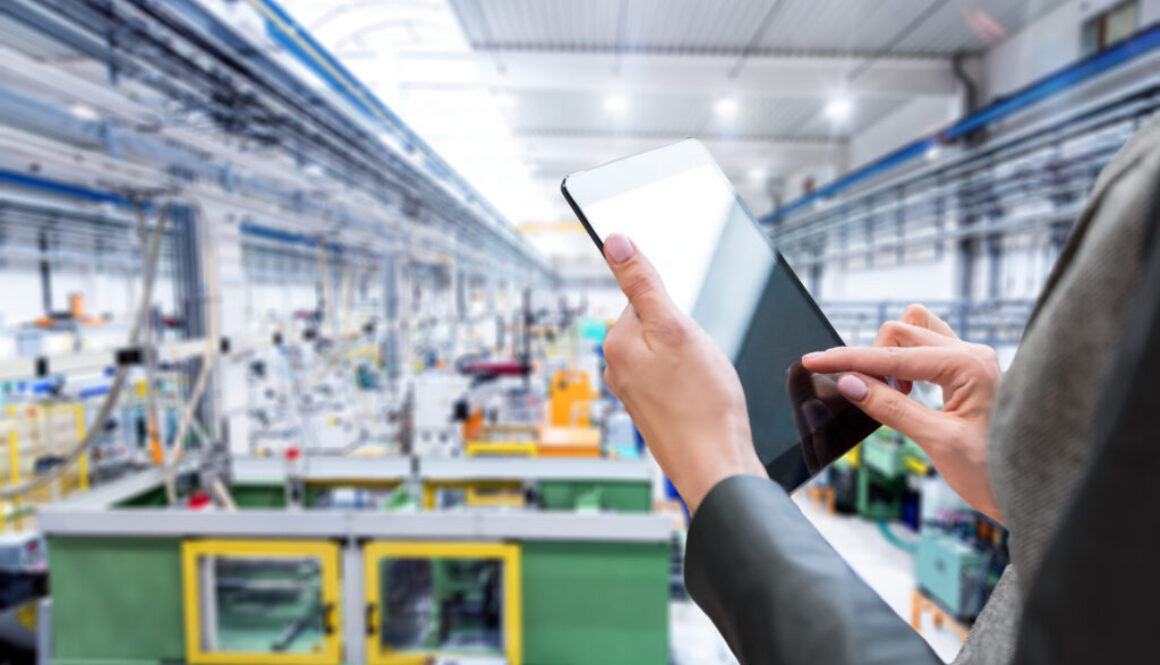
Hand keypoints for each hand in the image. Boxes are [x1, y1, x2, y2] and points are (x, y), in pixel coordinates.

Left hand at [601, 234, 766, 512]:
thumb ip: (644, 283)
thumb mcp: (676, 329)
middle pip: (658, 325)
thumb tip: (614, 242)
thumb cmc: (703, 404)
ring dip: (692, 360)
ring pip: (670, 352)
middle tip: (701, 362)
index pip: (645, 298)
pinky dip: (693, 383)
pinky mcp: (653, 410)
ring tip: (704, 384)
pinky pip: (675, 378)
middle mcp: (617, 368)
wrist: (717, 467)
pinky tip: (704, 399)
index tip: (690, 335)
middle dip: (686, 335)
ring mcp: (634, 392)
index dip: (677, 310)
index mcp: (615, 343)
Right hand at [801, 305, 1002, 521]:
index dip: (848, 359)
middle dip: (872, 358)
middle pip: (901, 331)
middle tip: (864, 395)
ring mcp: (972, 359)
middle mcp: (972, 353)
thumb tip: (850, 383)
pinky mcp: (969, 370)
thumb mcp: (937, 442)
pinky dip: (906, 362)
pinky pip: (927, 348)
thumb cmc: (995, 472)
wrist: (1034, 489)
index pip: (893, 356)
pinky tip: (905, 392)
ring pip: (915, 330)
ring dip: (891, 354)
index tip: (813, 361)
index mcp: (969, 366)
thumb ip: (891, 408)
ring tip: (891, 393)